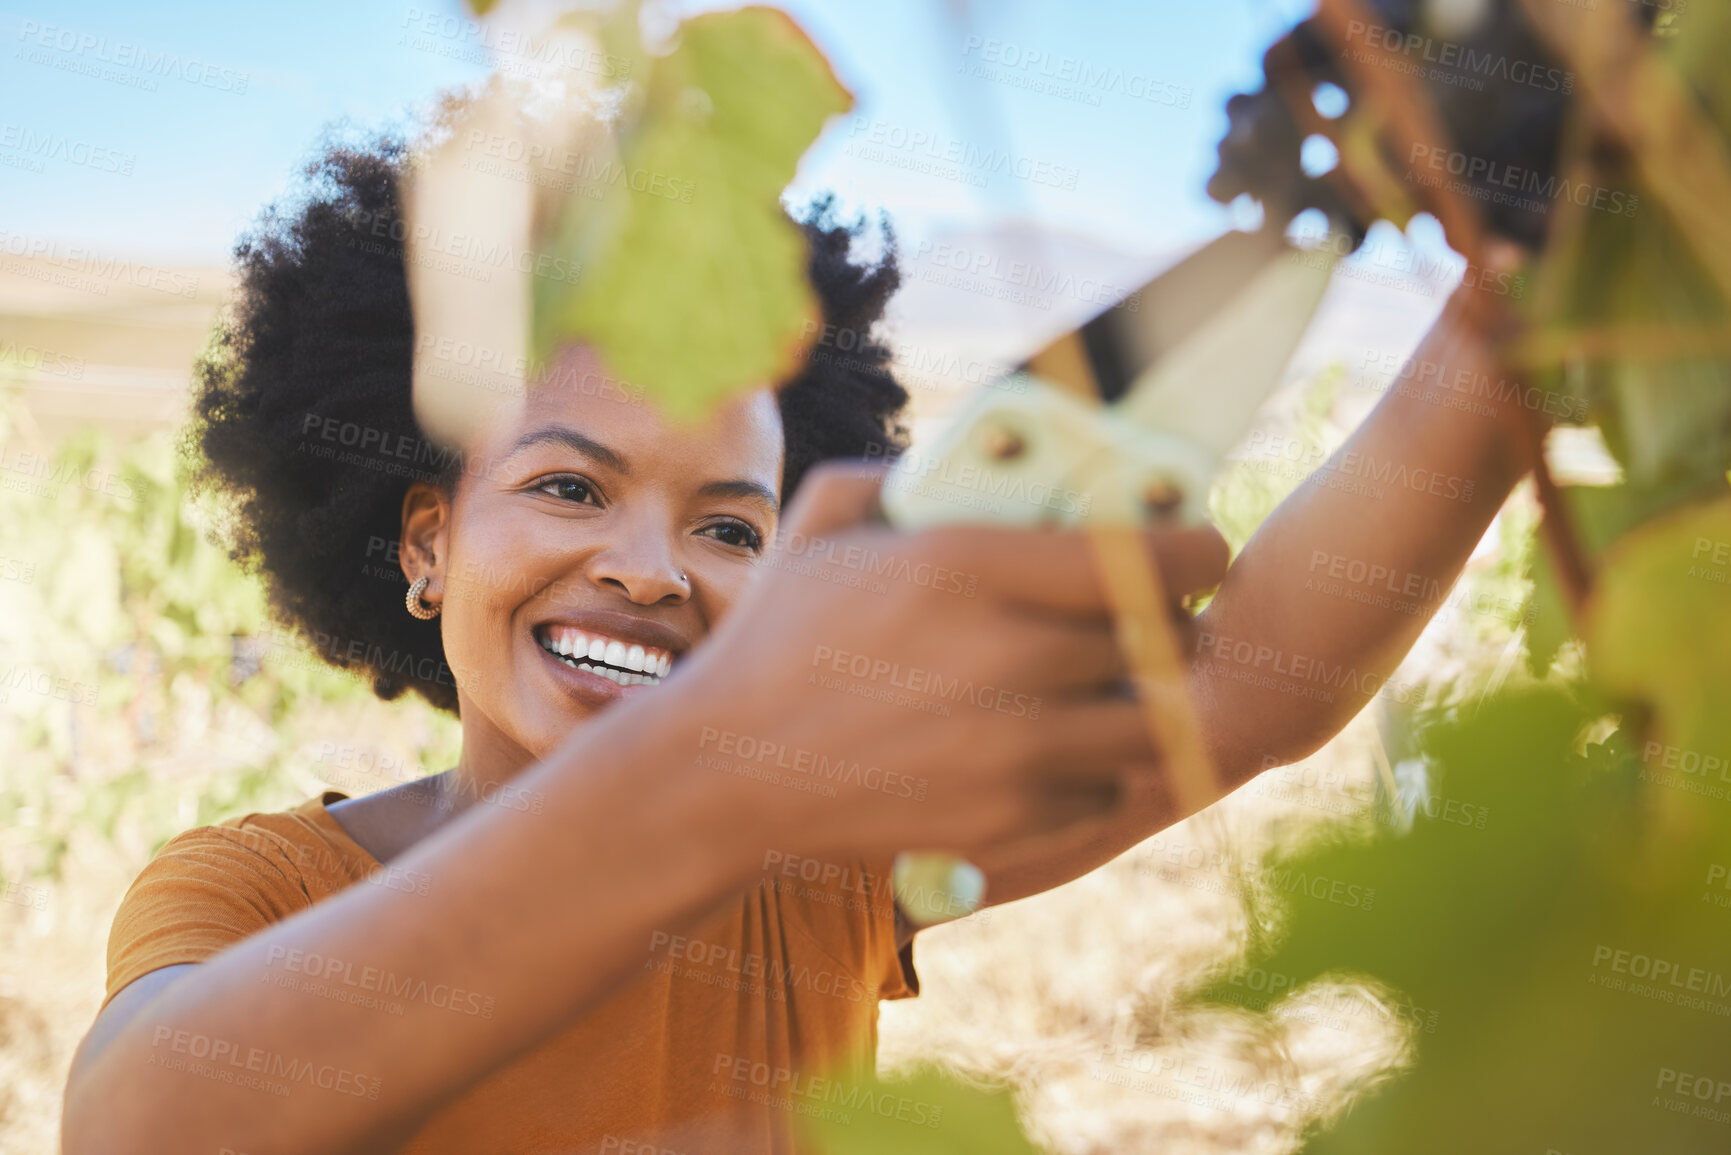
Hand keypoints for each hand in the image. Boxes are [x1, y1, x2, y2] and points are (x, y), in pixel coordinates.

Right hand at [654, 462, 1227, 862]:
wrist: (726, 773)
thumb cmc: (776, 638)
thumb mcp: (824, 520)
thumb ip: (909, 472)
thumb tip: (989, 456)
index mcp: (969, 565)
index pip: (1145, 553)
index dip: (1194, 547)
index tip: (1200, 545)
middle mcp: (1008, 655)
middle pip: (1160, 637)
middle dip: (1168, 622)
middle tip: (1152, 616)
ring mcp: (1014, 747)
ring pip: (1148, 720)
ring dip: (1140, 699)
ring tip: (1109, 686)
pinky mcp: (1009, 818)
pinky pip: (1103, 788)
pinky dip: (1093, 769)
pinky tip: (1052, 748)